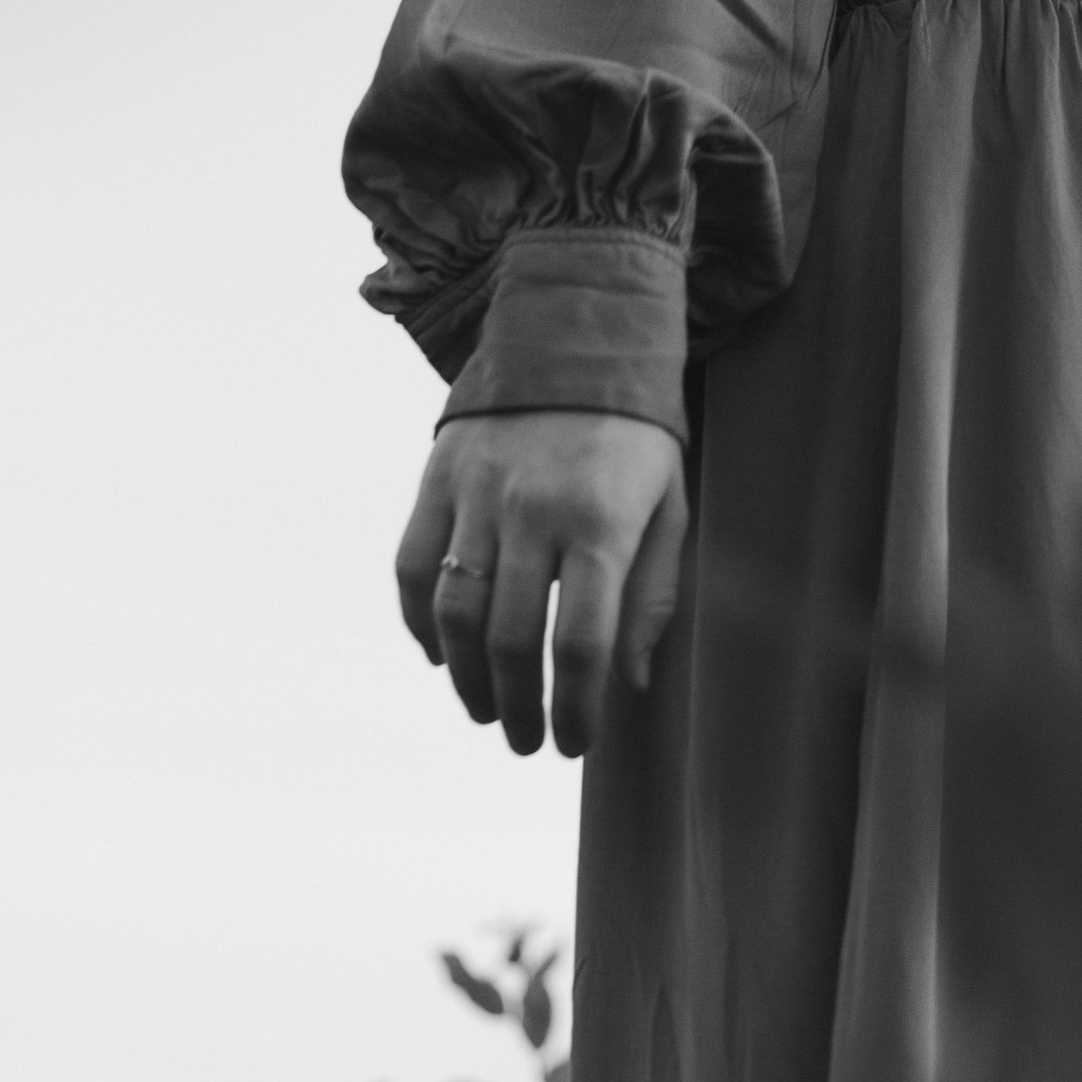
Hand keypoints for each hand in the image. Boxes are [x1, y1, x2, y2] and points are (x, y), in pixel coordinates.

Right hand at [394, 409, 687, 757]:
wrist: (574, 336)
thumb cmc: (634, 438)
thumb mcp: (668, 508)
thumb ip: (651, 596)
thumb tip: (627, 683)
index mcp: (600, 522)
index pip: (582, 642)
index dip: (576, 708)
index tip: (573, 744)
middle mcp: (533, 510)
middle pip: (513, 638)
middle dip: (518, 707)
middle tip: (525, 740)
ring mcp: (478, 492)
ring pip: (456, 610)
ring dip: (467, 677)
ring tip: (485, 709)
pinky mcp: (438, 477)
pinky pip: (413, 564)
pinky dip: (418, 621)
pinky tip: (440, 654)